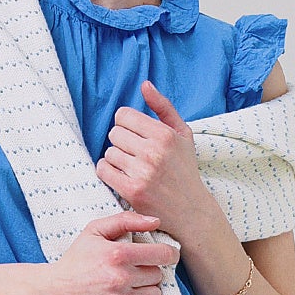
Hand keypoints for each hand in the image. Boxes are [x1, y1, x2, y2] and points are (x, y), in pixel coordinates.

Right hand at [43, 210, 179, 294]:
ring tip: (134, 287)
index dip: (169, 254)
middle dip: (151, 272)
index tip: (165, 256)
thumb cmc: (75, 260)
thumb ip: (126, 220)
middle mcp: (121, 277)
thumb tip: (156, 221)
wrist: (52, 291)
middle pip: (158, 276)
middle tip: (137, 272)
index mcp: (118, 253)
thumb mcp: (95, 231)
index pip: (162, 255)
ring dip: (149, 291)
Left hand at [94, 80, 207, 233]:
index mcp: (164, 134)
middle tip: (134, 154)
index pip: (123, 116)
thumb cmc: (184, 169)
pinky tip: (121, 176)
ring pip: (109, 152)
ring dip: (116, 159)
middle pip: (114, 133)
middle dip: (122, 142)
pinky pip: (103, 170)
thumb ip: (163, 107)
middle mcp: (153, 151)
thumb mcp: (182, 134)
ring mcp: (142, 172)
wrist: (191, 210)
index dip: (126, 124)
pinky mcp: (132, 190)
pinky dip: (107, 172)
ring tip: (131, 167)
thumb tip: (144, 84)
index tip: (134, 135)